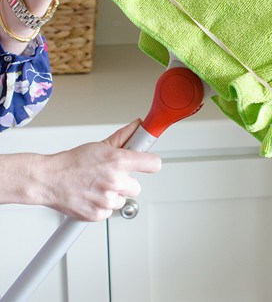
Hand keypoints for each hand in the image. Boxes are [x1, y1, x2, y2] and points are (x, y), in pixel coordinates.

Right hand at [33, 119, 160, 221]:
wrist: (48, 180)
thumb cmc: (71, 163)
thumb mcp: (100, 145)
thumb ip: (123, 137)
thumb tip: (138, 126)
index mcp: (119, 162)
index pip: (153, 164)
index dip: (150, 163)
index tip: (148, 163)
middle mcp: (115, 181)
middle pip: (137, 186)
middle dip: (126, 182)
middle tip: (110, 177)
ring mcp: (107, 200)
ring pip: (123, 200)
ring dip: (113, 195)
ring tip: (97, 186)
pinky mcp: (98, 214)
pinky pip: (110, 211)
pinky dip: (102, 206)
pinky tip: (91, 196)